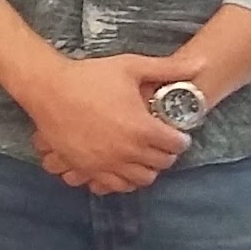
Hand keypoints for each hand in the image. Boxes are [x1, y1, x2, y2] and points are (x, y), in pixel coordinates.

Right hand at [20, 54, 192, 193]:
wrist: (47, 88)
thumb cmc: (89, 76)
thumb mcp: (131, 67)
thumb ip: (169, 69)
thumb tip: (203, 64)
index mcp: (142, 128)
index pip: (177, 145)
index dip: (179, 137)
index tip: (174, 131)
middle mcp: (127, 151)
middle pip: (161, 164)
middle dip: (165, 153)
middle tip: (159, 142)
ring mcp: (105, 162)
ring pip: (140, 180)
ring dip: (145, 169)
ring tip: (141, 155)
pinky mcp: (86, 168)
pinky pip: (112, 186)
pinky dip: (121, 179)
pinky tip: (119, 165)